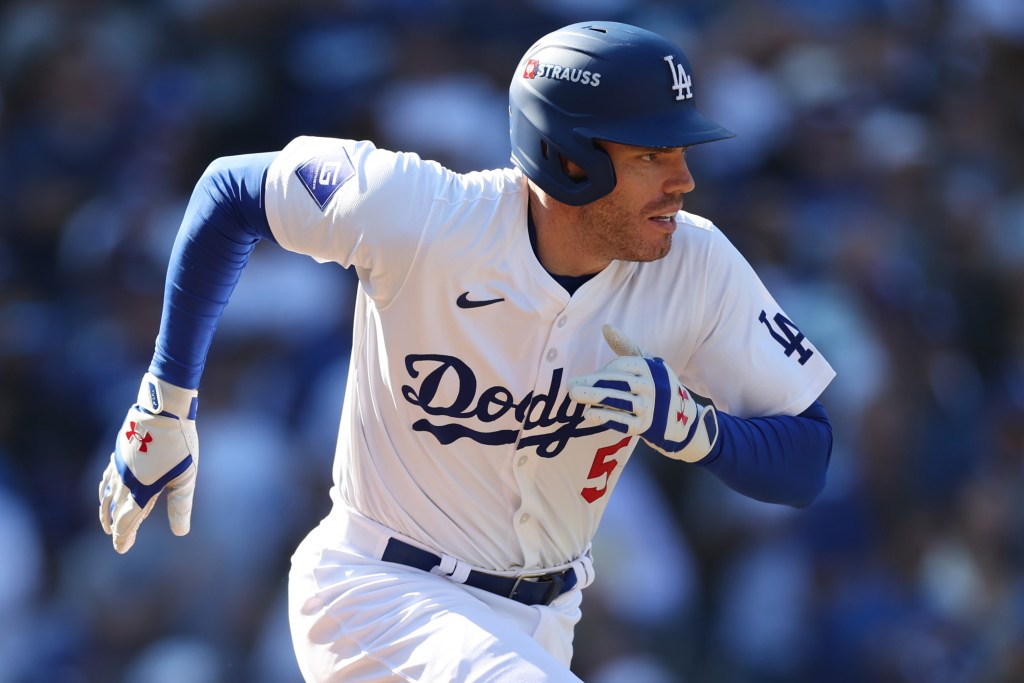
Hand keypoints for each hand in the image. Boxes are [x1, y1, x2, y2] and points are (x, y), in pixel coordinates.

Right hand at [99, 373, 198, 552]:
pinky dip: (104, 488)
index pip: (127, 520)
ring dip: (106, 509)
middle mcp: (125, 480)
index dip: (124, 536)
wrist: (164, 408)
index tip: (121, 549)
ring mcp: (120, 465)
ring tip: (106, 521)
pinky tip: (106, 489)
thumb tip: (181, 533)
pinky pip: (107, 476)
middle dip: (116, 526)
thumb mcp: (187, 476)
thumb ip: (181, 504)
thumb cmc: (180, 442)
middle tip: (117, 539)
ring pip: (107, 493)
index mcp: (141, 489)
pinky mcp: (119, 451)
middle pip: (115, 509)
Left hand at [568, 325, 717, 462]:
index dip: (604, 371)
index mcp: (652, 368)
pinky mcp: (647, 427)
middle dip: (592, 383)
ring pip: (619, 401)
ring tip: (574, 395)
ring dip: (595, 398)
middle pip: (618, 382)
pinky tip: (589, 414)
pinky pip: (623, 421)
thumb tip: (605, 327)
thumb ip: (626, 346)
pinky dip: (606, 417)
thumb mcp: (648, 364)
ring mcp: (651, 408)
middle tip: (570, 385)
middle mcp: (653, 387)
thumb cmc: (657, 386)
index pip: (622, 366)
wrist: (683, 420)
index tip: (593, 378)